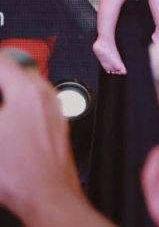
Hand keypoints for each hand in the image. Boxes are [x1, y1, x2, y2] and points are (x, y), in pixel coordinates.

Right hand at [0, 53, 80, 217]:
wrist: (47, 195)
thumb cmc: (18, 172)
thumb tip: (0, 102)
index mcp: (26, 91)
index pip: (1, 60)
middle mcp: (45, 94)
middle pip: (15, 69)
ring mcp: (54, 108)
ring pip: (27, 85)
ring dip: (8, 89)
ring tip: (0, 104)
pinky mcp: (57, 122)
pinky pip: (37, 101)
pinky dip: (20, 102)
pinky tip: (8, 121)